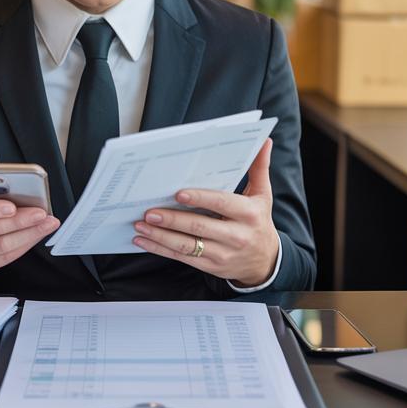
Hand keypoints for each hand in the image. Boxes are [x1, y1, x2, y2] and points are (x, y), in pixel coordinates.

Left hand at [132, 139, 280, 287]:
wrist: (265, 262)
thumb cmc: (258, 222)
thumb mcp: (262, 196)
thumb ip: (259, 168)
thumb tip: (264, 141)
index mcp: (248, 214)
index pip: (221, 204)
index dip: (200, 199)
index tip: (178, 194)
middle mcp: (236, 235)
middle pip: (199, 226)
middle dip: (172, 220)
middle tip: (149, 212)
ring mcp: (222, 254)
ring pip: (187, 245)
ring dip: (161, 236)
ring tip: (141, 226)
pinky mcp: (210, 266)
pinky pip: (182, 258)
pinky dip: (161, 249)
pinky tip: (144, 240)